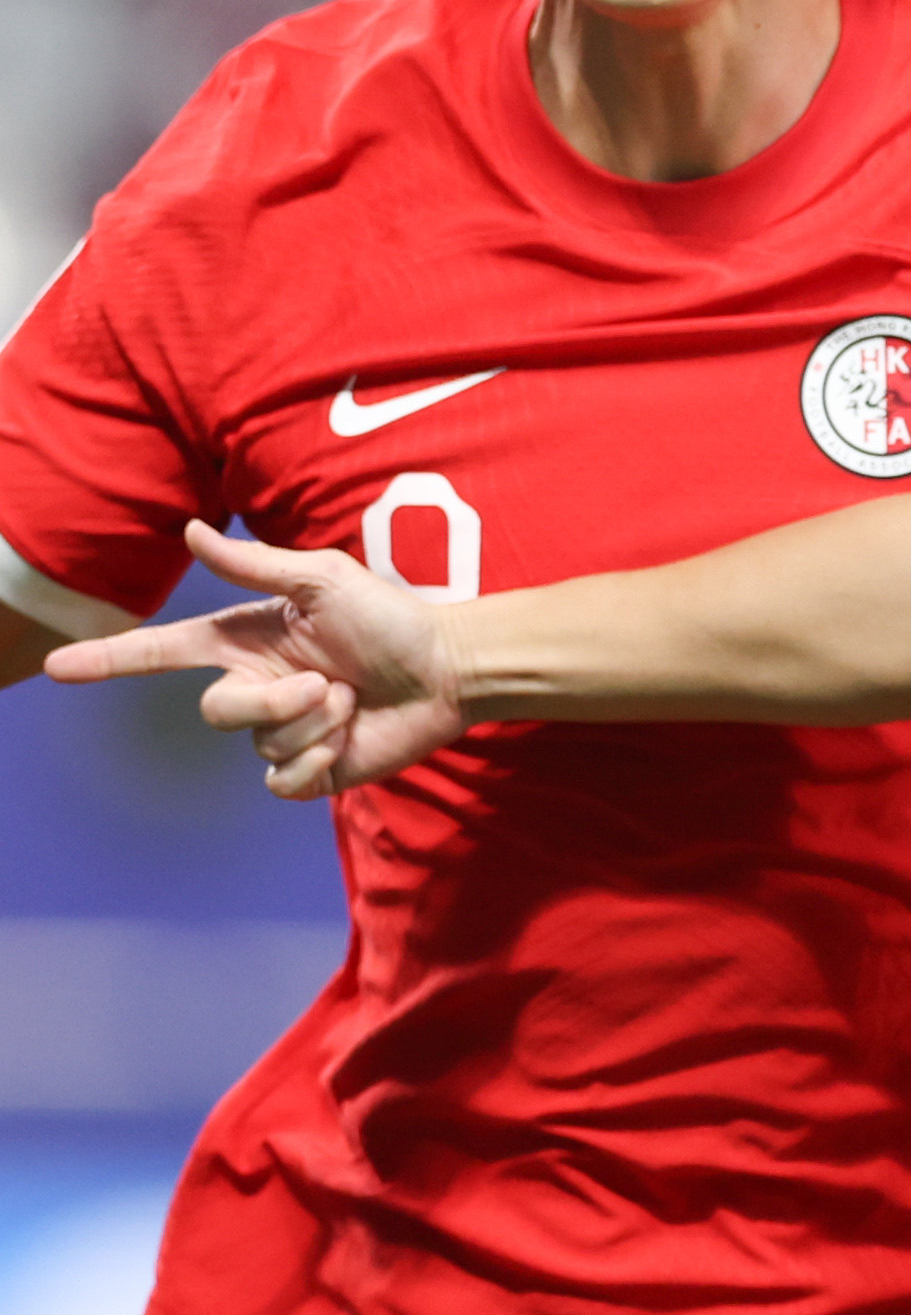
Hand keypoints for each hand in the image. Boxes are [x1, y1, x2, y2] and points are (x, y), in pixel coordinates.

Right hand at [44, 519, 469, 796]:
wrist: (449, 669)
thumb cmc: (392, 617)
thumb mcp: (324, 579)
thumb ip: (255, 565)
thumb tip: (192, 532)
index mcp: (246, 642)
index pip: (162, 654)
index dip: (110, 661)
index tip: (56, 667)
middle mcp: (256, 688)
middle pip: (216, 712)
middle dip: (271, 701)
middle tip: (327, 681)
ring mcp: (281, 732)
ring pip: (257, 746)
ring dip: (313, 724)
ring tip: (352, 701)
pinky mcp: (311, 770)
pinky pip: (283, 782)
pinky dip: (318, 761)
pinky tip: (350, 739)